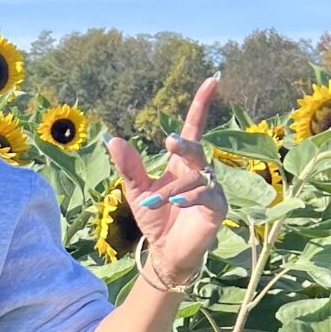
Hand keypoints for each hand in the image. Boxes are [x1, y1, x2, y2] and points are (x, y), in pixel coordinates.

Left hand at [106, 78, 227, 286]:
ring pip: (196, 177)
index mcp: (181, 163)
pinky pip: (207, 196)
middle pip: (196, 149)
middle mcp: (200, 171)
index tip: (212, 80)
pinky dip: (190, 198)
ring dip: (173, 189)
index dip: (201, 105)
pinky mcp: (217, 208)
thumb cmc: (156, 218)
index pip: (193, 128)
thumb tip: (113, 139)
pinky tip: (175, 203)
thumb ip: (128, 167)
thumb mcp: (136, 191)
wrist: (166, 251)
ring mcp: (211, 189)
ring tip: (153, 202)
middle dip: (184, 145)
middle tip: (168, 141)